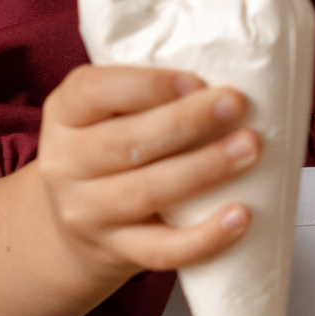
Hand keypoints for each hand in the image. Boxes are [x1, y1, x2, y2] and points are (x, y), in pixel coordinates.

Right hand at [31, 64, 262, 282]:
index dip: (146, 85)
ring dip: (205, 169)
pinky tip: (239, 216)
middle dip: (186, 122)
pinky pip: (161, 249)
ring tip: (250, 149)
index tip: (195, 79)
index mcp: (65, 114)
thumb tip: (230, 63)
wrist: (67, 231)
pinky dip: (204, 237)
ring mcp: (87, 213)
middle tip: (236, 104)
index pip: (93, 91)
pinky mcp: (115, 252)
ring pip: (147, 192)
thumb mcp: (103, 115)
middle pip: (127, 142)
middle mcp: (66, 163)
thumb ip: (144, 93)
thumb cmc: (105, 154)